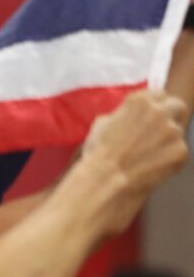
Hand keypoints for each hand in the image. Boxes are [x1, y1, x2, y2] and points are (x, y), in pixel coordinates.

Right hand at [78, 90, 187, 235]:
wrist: (102, 181)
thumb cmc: (97, 156)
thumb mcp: (102, 125)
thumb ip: (123, 115)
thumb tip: (132, 116)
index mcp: (139, 101)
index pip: (159, 95)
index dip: (155, 108)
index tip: (152, 119)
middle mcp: (159, 111)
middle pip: (177, 108)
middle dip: (170, 119)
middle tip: (158, 137)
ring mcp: (172, 131)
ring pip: (178, 133)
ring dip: (167, 144)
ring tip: (146, 160)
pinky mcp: (180, 151)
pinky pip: (179, 154)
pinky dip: (169, 161)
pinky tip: (151, 169)